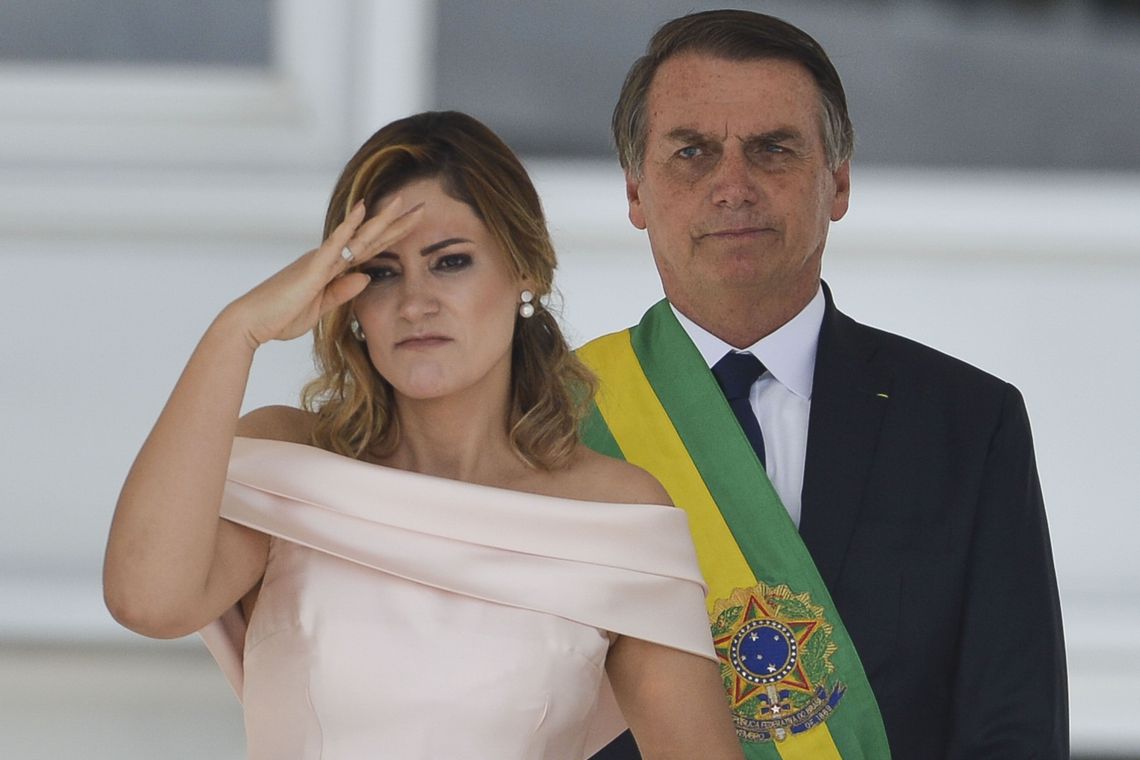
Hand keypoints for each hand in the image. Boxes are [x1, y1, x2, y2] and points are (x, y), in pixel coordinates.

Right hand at [225, 197, 422, 347]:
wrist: (252, 322)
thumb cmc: (281, 317)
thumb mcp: (320, 307)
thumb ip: (343, 292)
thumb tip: (368, 278)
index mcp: (330, 269)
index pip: (369, 250)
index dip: (393, 237)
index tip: (414, 225)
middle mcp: (327, 258)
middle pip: (370, 238)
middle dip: (397, 223)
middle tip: (422, 208)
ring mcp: (320, 259)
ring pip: (358, 236)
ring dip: (382, 219)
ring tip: (403, 202)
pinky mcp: (312, 266)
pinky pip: (335, 243)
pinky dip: (350, 226)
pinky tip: (364, 208)